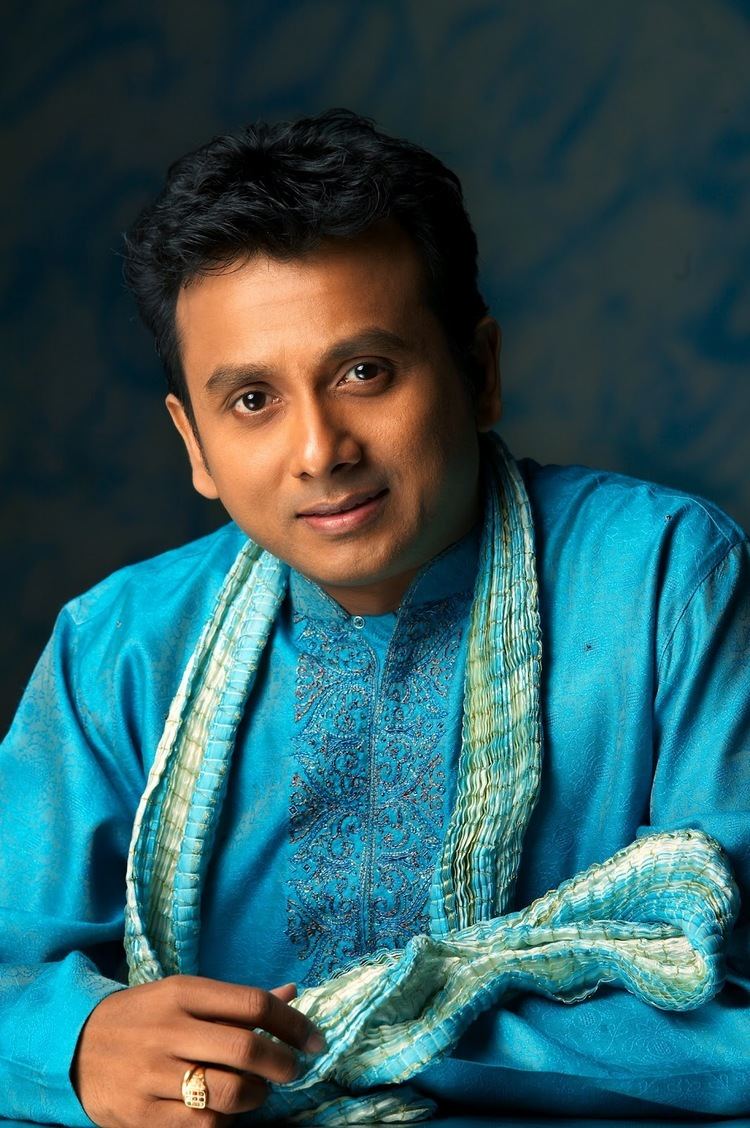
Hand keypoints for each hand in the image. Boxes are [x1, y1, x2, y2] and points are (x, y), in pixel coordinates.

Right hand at [71, 975, 323, 1126]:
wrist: (72, 1047)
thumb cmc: (143, 1017)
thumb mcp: (184, 994)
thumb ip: (236, 1000)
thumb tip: (293, 994)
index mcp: (183, 992)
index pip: (252, 1004)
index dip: (293, 1023)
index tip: (313, 1040)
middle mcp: (169, 1030)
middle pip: (245, 1049)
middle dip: (282, 1064)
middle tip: (293, 1069)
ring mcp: (153, 1074)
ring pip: (228, 1093)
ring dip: (256, 1096)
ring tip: (256, 1091)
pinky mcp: (141, 1115)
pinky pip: (203, 1125)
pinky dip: (226, 1121)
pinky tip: (225, 1110)